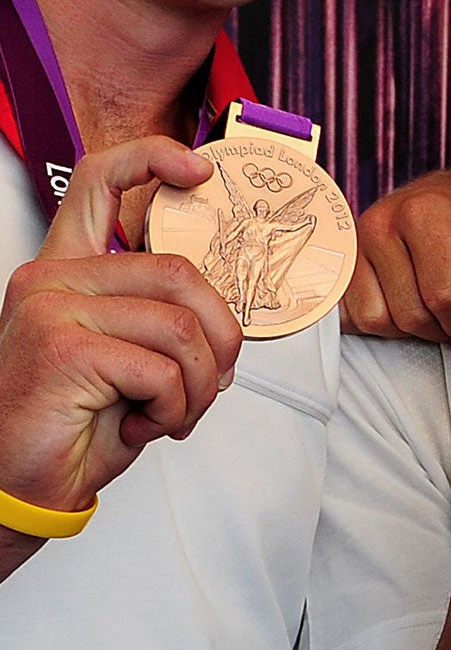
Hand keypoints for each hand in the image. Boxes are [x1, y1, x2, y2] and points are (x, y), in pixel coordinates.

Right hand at [0, 138, 239, 524]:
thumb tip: (229, 311)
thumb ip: (162, 316)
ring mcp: (51, 309)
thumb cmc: (77, 427)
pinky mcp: (62, 348)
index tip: (200, 170)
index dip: (152, 159)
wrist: (20, 490)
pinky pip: (161, 367)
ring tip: (174, 412)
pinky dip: (174, 405)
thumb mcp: (129, 356)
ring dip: (199, 382)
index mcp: (66, 272)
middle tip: (210, 383)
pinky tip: (142, 424)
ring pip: (180, 324)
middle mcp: (51, 280)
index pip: (99, 182)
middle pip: (179, 272)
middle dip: (219, 336)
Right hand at [343, 167, 450, 373]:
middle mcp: (381, 224)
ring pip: (377, 321)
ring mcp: (352, 244)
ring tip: (430, 306)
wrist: (449, 202)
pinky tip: (401, 302)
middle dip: (441, 328)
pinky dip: (380, 323)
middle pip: (410, 314)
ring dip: (409, 329)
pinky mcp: (335, 266)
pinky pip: (350, 319)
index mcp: (426, 214)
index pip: (445, 296)